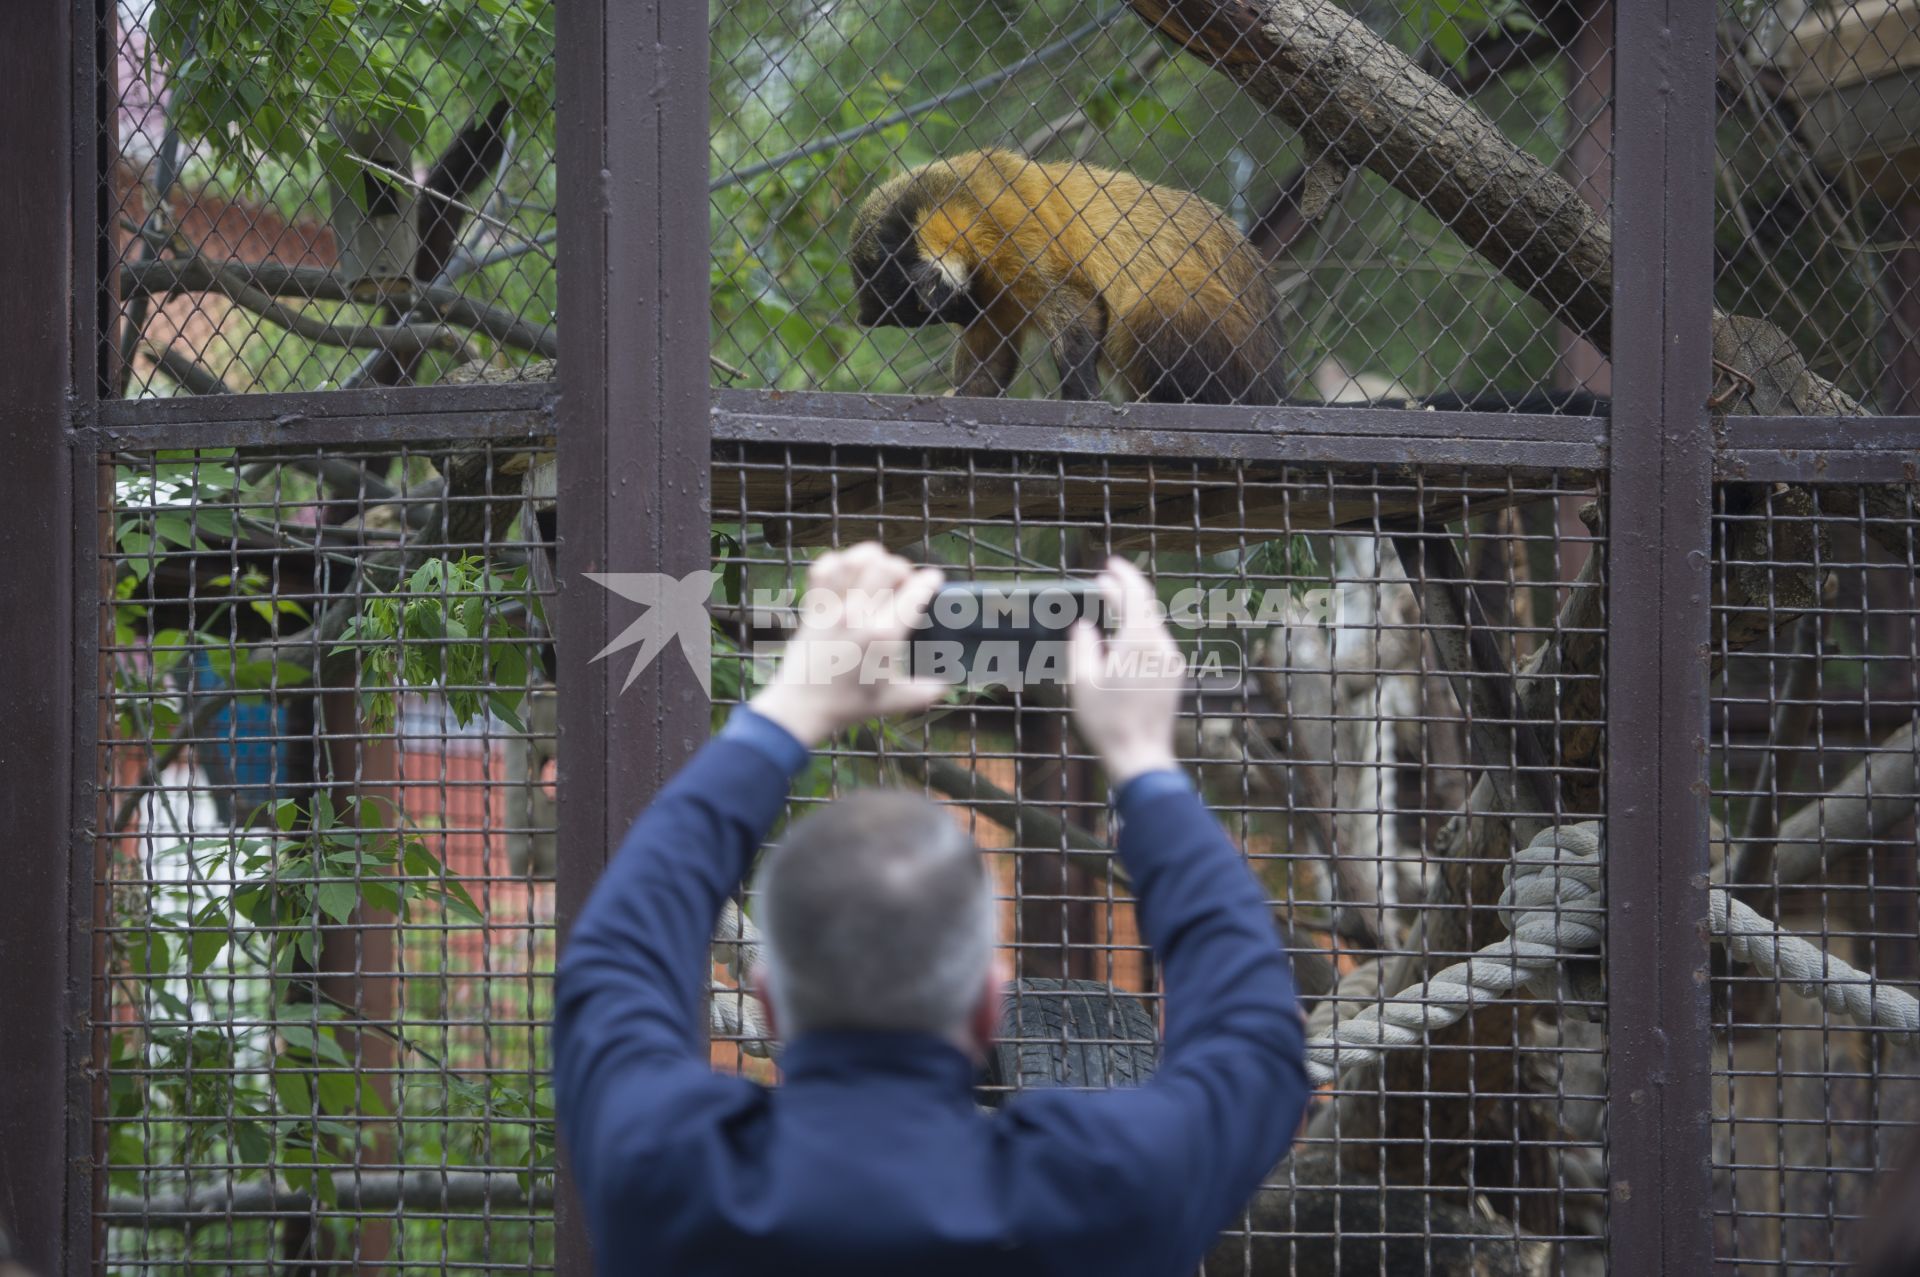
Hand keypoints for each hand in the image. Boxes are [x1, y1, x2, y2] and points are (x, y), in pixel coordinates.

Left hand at [750, 543, 946, 747]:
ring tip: (877, 570)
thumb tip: (946, 687)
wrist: (802, 707)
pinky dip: (837, 562)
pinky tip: (847, 573)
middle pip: (887, 567)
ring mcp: (834, 608)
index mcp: (884, 635)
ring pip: (855, 560)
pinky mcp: (814, 607)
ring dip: (872, 558)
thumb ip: (924, 693)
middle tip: (905, 580)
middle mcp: (859, 615)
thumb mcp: (893, 701)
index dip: (930, 580)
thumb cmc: (848, 705)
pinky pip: (823, 568)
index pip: (915, 592)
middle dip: (903, 568)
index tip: (934, 579)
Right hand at [1068, 557, 1184, 785]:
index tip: (1110, 564)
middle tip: (1105, 582)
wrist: (1141, 755)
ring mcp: (1171, 661)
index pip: (1135, 595)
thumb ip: (1082, 645)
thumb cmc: (1107, 721)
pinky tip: (1124, 638)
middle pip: (1146, 607)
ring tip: (1111, 609)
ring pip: (1152, 624)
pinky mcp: (1174, 675)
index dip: (1122, 576)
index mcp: (1138, 641)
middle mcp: (1161, 645)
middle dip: (1126, 591)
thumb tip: (1085, 625)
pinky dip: (1140, 631)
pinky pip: (1157, 642)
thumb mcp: (1082, 681)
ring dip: (1133, 612)